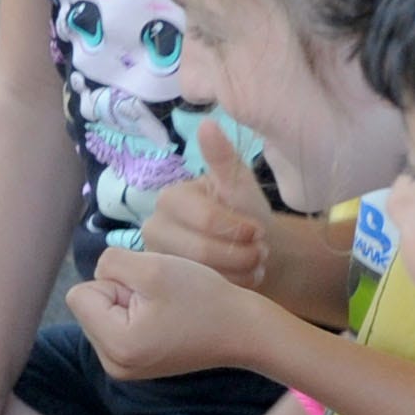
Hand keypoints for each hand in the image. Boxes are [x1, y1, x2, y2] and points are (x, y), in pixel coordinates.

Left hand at [68, 248, 277, 382]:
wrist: (243, 330)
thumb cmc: (204, 297)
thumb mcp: (153, 268)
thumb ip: (110, 263)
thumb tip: (96, 276)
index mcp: (115, 346)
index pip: (78, 295)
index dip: (114, 281)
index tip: (150, 292)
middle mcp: (112, 365)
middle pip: (88, 306)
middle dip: (120, 293)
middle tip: (162, 301)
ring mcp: (122, 368)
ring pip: (102, 314)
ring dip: (128, 303)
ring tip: (166, 310)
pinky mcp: (134, 365)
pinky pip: (116, 325)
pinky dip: (136, 316)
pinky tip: (166, 320)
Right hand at [138, 117, 280, 291]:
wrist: (253, 248)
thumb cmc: (246, 213)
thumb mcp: (241, 185)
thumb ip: (223, 159)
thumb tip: (207, 124)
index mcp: (171, 198)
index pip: (206, 218)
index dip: (238, 228)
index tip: (259, 230)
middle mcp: (153, 226)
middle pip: (201, 250)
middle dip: (240, 253)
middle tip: (261, 252)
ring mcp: (157, 258)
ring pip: (202, 274)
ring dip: (239, 270)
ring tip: (256, 263)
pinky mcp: (168, 284)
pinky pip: (202, 290)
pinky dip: (231, 285)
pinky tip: (244, 276)